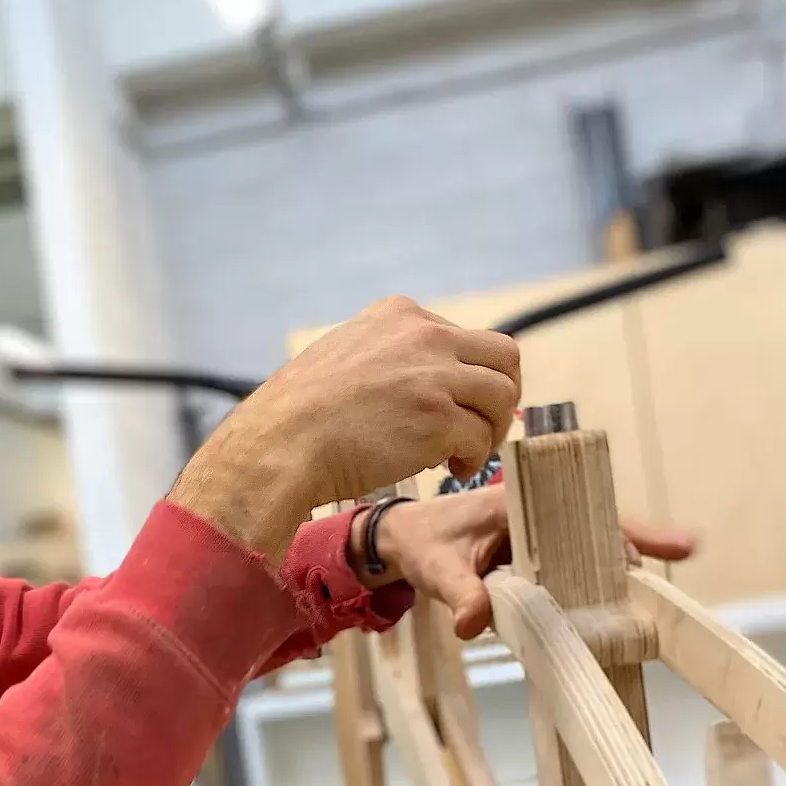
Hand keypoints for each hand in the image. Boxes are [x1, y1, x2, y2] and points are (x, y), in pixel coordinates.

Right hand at [168, 297, 520, 559]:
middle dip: (500, 397)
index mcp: (401, 315)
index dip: (469, 377)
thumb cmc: (302, 414)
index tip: (454, 405)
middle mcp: (424, 336)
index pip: (466, 337)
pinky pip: (482, 439)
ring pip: (503, 397)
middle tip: (480, 428)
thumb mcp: (345, 353)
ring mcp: (435, 377)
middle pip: (504, 357)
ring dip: (491, 430)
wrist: (281, 444)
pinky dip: (473, 459)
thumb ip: (389, 355)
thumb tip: (424, 380)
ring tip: (463, 455)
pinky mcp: (439, 420)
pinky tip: (449, 470)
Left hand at [354, 485, 697, 638]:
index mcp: (522, 503)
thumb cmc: (424, 543)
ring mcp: (544, 533)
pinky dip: (601, 581)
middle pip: (601, 529)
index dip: (625, 533)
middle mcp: (541, 513)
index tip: (661, 550)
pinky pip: (578, 565)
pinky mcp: (542, 555)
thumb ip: (458, 595)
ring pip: (594, 548)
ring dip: (622, 569)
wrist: (406, 538)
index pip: (583, 513)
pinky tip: (626, 604)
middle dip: (636, 550)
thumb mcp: (437, 569)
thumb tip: (473, 625)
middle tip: (676, 563)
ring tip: (656, 592)